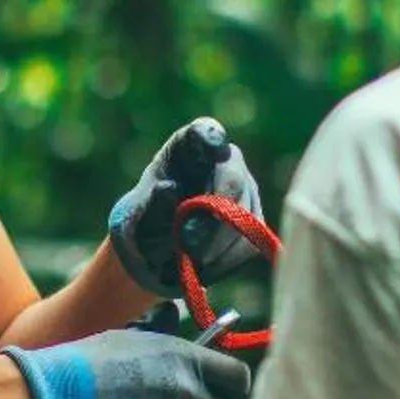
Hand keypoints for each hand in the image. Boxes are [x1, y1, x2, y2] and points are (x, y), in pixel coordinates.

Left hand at [108, 116, 266, 296]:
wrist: (161, 250)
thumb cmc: (149, 223)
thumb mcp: (143, 214)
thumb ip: (155, 203)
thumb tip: (168, 188)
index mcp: (190, 147)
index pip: (204, 133)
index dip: (211, 137)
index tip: (213, 141)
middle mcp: (226, 160)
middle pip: (233, 180)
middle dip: (213, 217)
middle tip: (189, 245)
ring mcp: (246, 189)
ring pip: (245, 216)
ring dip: (216, 245)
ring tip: (190, 259)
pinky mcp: (256, 219)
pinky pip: (250, 241)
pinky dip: (226, 260)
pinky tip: (205, 265)